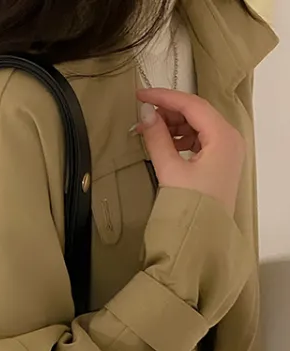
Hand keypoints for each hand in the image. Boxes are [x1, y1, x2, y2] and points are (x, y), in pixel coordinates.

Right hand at [135, 88, 245, 213]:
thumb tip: (146, 115)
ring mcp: (226, 151)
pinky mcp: (219, 163)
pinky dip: (180, 138)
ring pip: (197, 126)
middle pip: (197, 113)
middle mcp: (229, 139)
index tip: (141, 95)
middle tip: (142, 115)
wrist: (202, 236)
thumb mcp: (170, 169)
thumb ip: (157, 139)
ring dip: (173, 125)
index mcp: (223, 137)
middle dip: (168, 112)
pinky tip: (163, 143)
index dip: (165, 97)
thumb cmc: (191, 205)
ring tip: (149, 131)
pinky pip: (199, 140)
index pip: (192, 105)